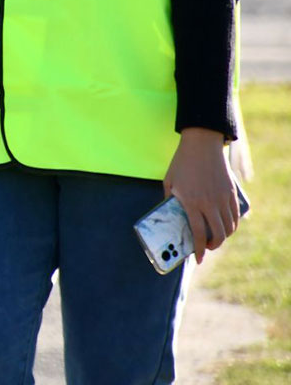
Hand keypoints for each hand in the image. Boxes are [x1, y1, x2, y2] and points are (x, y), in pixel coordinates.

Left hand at [164, 128, 239, 262]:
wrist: (201, 144)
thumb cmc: (181, 162)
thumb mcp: (169, 181)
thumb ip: (168, 200)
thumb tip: (168, 215)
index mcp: (190, 201)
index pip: (197, 233)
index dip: (198, 249)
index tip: (198, 259)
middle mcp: (208, 202)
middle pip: (218, 235)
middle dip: (213, 246)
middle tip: (206, 248)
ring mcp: (222, 198)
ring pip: (229, 228)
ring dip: (223, 237)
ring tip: (215, 238)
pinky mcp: (231, 193)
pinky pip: (235, 216)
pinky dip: (232, 225)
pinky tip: (225, 226)